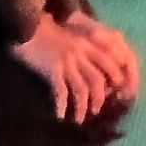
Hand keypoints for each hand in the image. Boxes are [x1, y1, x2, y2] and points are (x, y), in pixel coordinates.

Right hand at [13, 12, 137, 121]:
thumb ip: (86, 49)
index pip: (110, 62)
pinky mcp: (52, 69)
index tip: (116, 92)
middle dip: (100, 98)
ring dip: (82, 107)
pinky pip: (61, 91)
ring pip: (81, 89)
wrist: (28, 27)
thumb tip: (97, 70)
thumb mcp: (74, 37)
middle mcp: (81, 53)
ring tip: (80, 118)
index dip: (117, 78)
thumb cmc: (50, 32)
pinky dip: (62, 105)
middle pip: (97, 79)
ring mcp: (67, 62)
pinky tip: (60, 115)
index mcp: (89, 43)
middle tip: (98, 109)